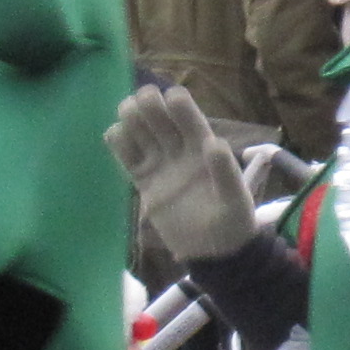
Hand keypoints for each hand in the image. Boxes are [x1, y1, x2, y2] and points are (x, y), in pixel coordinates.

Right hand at [106, 84, 257, 261]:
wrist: (212, 251)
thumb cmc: (232, 222)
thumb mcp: (235, 200)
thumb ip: (226, 172)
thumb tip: (214, 143)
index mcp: (205, 149)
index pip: (191, 119)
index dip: (181, 106)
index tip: (172, 98)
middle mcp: (181, 150)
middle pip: (161, 119)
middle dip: (151, 105)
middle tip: (141, 100)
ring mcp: (161, 164)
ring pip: (142, 133)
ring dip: (132, 118)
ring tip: (126, 111)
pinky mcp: (144, 180)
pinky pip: (128, 157)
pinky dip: (119, 144)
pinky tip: (114, 135)